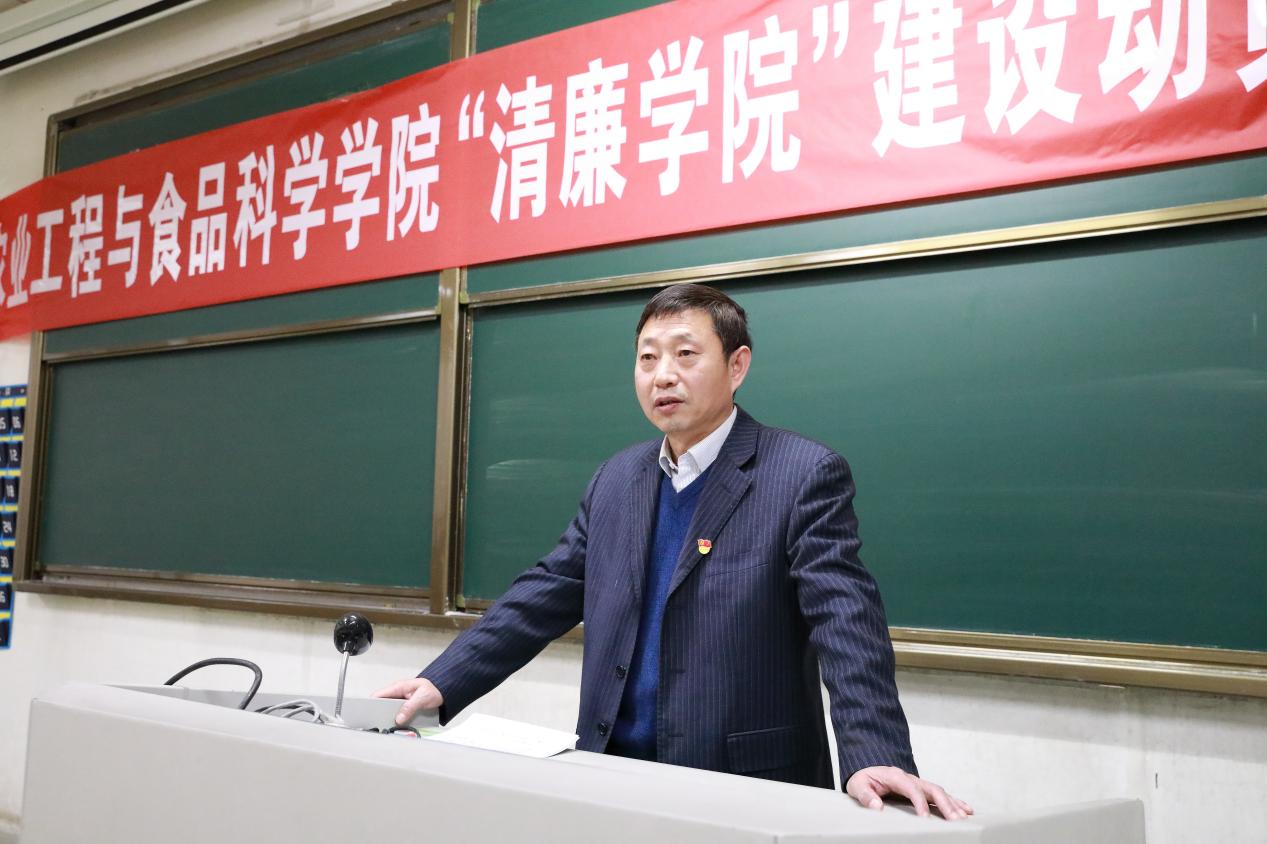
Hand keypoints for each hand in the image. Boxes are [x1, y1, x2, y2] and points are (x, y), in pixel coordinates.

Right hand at [372, 677, 443, 725]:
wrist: (443, 691)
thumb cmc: (433, 689)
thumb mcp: (422, 697)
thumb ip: (410, 707)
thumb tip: (399, 718)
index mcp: (398, 687)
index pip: (379, 694)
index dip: (371, 704)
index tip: (369, 714)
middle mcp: (397, 694)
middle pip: (382, 705)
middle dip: (380, 715)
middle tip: (380, 724)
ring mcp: (401, 702)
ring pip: (389, 712)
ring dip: (390, 719)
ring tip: (389, 728)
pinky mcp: (405, 708)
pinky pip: (398, 715)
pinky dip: (397, 721)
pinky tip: (399, 727)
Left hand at [845, 766, 972, 819]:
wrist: (866, 769)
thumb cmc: (863, 779)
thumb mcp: (857, 785)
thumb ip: (865, 795)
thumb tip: (876, 806)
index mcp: (895, 776)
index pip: (911, 788)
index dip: (919, 802)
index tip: (925, 817)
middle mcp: (909, 778)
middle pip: (931, 788)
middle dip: (944, 804)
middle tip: (954, 819)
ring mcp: (917, 783)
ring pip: (939, 791)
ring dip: (952, 803)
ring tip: (964, 817)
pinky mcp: (921, 789)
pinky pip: (940, 794)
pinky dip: (954, 801)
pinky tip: (966, 809)